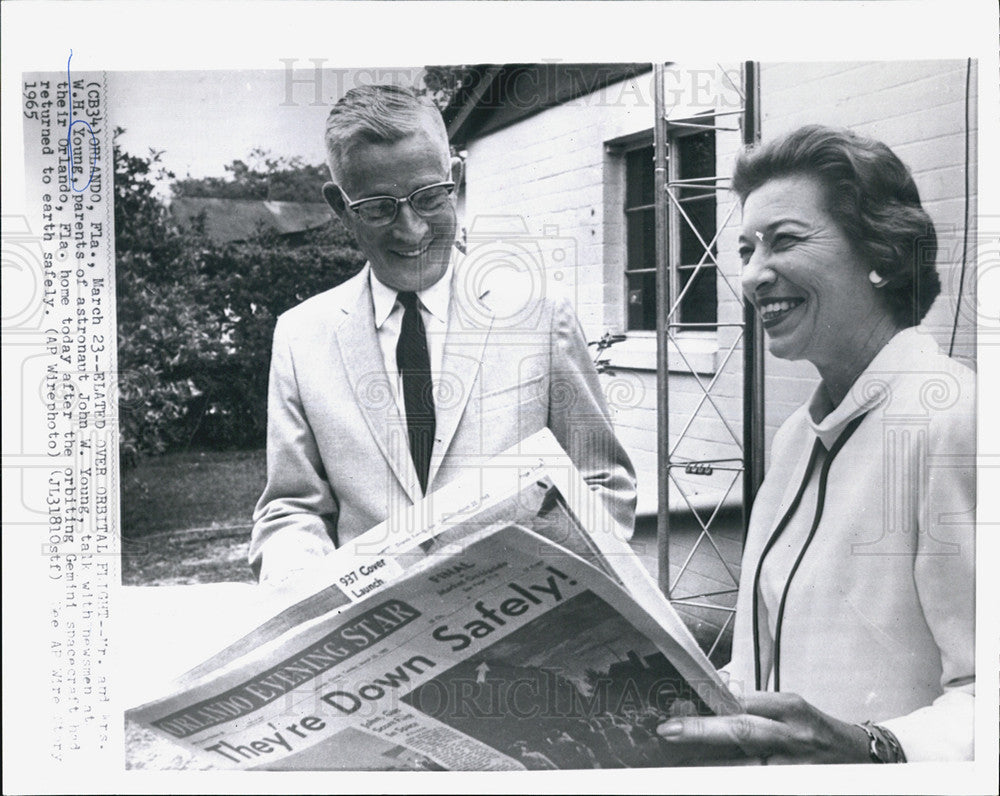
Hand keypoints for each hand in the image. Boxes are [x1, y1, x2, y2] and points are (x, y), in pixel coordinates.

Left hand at [657, 692, 872, 764]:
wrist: (863, 759)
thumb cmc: (817, 731)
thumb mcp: (791, 709)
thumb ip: (754, 704)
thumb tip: (714, 698)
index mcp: (791, 708)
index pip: (744, 703)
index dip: (709, 706)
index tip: (679, 707)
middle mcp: (793, 737)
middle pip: (742, 731)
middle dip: (702, 731)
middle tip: (669, 730)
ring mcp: (794, 767)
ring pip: (744, 766)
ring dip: (708, 764)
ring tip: (679, 763)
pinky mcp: (794, 784)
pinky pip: (754, 783)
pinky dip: (731, 779)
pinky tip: (708, 776)